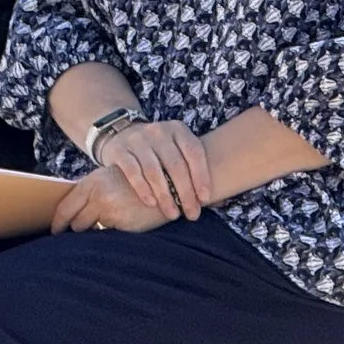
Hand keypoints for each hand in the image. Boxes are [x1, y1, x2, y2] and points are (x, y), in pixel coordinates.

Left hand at [51, 165, 173, 235]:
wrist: (174, 185)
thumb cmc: (144, 184)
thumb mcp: (116, 180)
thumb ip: (96, 193)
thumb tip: (74, 215)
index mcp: (94, 180)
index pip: (65, 206)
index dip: (59, 222)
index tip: (57, 231)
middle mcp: (97, 192)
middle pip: (73, 220)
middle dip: (76, 227)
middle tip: (78, 234)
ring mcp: (107, 206)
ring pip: (86, 229)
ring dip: (93, 230)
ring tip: (107, 226)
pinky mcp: (119, 220)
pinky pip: (104, 235)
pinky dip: (109, 234)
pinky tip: (122, 225)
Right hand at [87, 119, 209, 223]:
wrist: (122, 136)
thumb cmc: (158, 151)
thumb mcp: (176, 149)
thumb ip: (193, 169)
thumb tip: (222, 199)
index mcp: (178, 129)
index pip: (194, 152)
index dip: (201, 175)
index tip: (205, 198)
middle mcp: (159, 131)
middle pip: (176, 165)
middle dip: (185, 192)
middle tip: (192, 213)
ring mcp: (138, 140)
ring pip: (154, 171)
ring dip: (165, 195)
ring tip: (173, 213)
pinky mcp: (120, 151)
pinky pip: (133, 172)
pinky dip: (143, 189)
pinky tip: (151, 203)